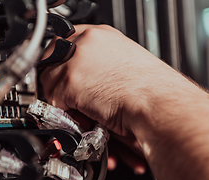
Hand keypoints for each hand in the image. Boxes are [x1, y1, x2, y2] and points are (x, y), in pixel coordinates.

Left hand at [40, 24, 166, 136]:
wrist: (159, 104)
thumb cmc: (151, 91)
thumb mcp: (123, 64)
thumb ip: (99, 63)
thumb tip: (85, 77)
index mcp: (101, 35)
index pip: (63, 43)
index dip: (61, 65)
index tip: (64, 77)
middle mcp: (87, 41)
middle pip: (50, 59)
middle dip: (57, 81)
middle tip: (72, 97)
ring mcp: (76, 59)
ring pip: (49, 82)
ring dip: (63, 100)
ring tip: (86, 109)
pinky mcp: (71, 80)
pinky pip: (53, 101)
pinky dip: (67, 113)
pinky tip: (88, 115)